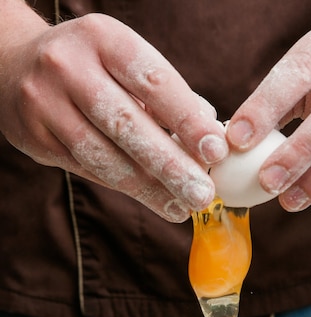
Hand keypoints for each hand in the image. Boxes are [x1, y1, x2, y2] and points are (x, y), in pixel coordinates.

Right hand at [0, 8, 227, 221]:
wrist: (15, 66)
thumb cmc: (92, 67)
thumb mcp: (125, 62)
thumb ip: (164, 96)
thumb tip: (208, 140)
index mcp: (103, 38)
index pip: (153, 82)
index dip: (187, 120)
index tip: (216, 153)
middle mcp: (69, 67)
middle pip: (127, 125)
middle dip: (170, 165)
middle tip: (203, 195)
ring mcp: (46, 104)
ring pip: (104, 157)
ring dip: (149, 188)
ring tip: (182, 208)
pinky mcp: (36, 138)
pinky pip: (88, 170)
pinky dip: (125, 188)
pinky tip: (153, 200)